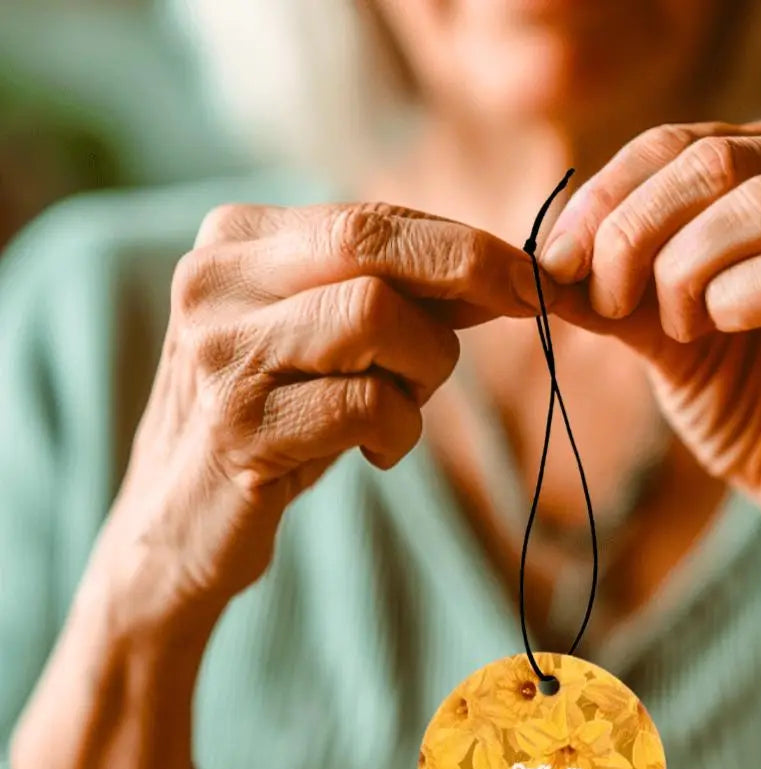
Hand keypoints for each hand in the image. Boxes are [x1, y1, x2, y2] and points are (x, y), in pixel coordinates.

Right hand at [113, 200, 550, 611]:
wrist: (182, 516)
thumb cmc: (277, 419)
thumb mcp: (330, 341)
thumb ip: (403, 298)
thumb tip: (513, 273)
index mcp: (237, 241)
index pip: (372, 218)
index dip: (467, 244)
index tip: (535, 275)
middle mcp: (215, 280)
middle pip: (371, 241)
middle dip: (469, 270)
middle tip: (529, 303)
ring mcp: (220, 353)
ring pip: (376, 316)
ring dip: (426, 370)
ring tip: (403, 405)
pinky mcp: (237, 428)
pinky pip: (368, 406)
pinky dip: (401, 431)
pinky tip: (374, 452)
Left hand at [540, 119, 760, 564]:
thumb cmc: (750, 407)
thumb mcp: (662, 333)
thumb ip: (611, 288)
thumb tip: (535, 258)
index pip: (680, 142)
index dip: (604, 197)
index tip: (556, 263)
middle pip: (718, 160)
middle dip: (634, 232)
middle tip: (607, 301)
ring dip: (687, 269)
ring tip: (681, 328)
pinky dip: (734, 301)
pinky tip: (721, 332)